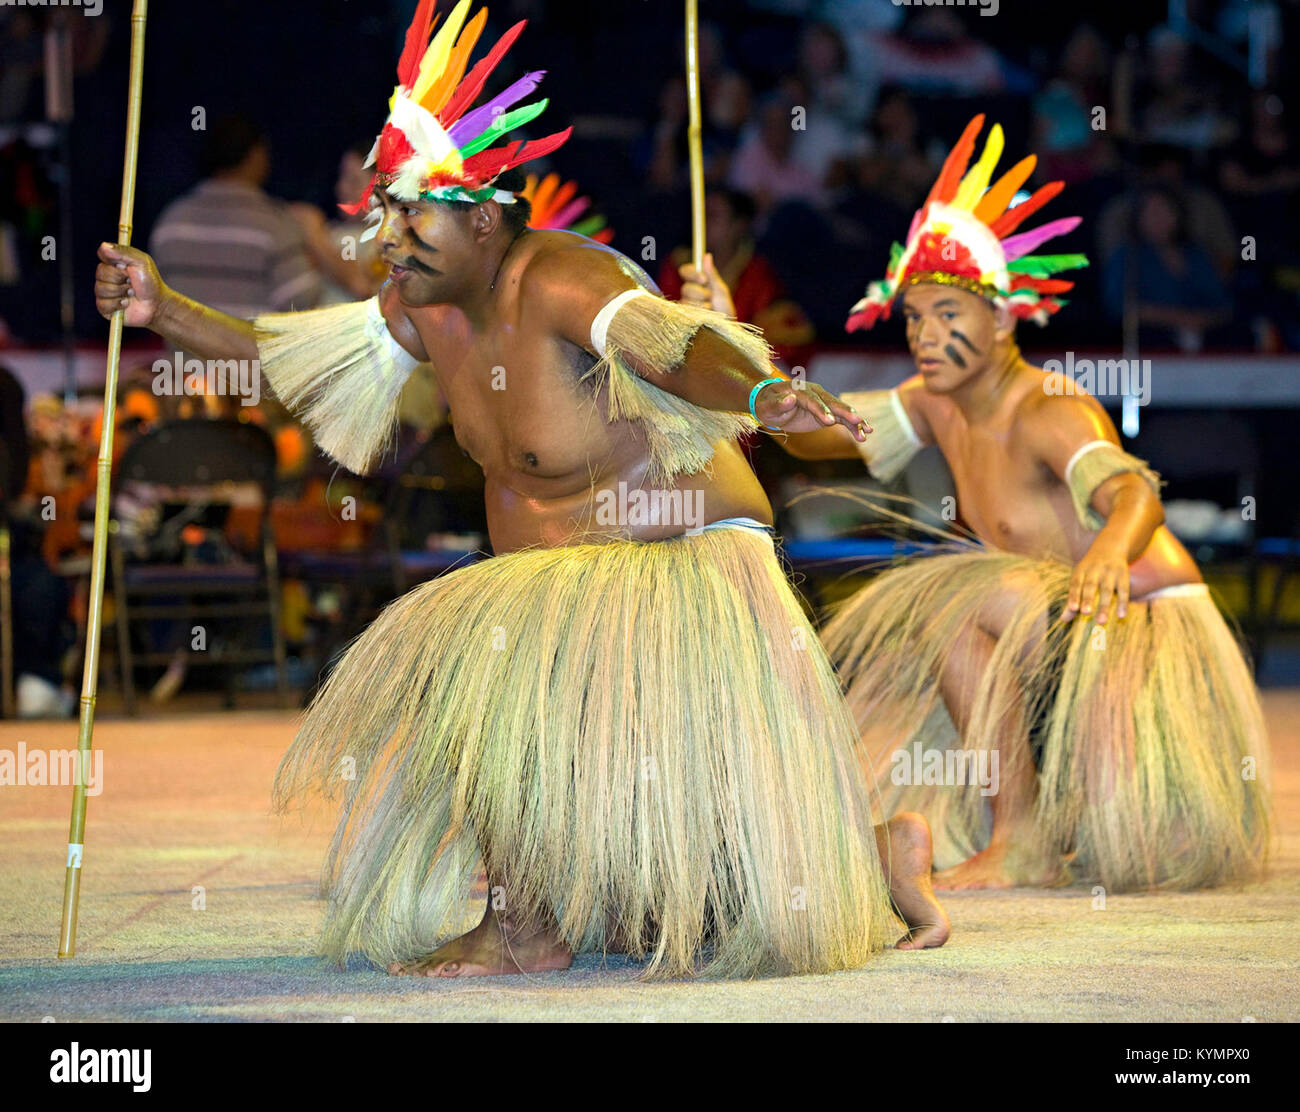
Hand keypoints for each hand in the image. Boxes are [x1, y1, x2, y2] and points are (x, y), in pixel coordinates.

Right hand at [95, 242, 167, 327]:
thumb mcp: (141, 262)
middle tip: (132, 282)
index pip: (102, 255)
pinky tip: (127, 303)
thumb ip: (123, 252)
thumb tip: (103, 246)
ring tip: (132, 293)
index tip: (126, 266)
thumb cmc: (150, 283)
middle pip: (100, 272)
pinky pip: (102, 303)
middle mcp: (106, 276)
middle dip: (119, 278)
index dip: (114, 262)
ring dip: (120, 291)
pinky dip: (117, 304)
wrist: (156, 305)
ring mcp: (104, 291)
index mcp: (114, 263)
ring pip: (101, 289)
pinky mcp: (104, 307)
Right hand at [678, 253, 735, 316]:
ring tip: (710, 310)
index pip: (685, 271)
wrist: (726, 329)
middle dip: (699, 293)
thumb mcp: (720, 290)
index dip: (691, 273)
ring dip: (701, 305)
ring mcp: (685, 306)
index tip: (703, 279)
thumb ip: (712, 274)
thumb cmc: (725, 310)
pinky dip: (698, 313)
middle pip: (685, 287)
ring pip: (685, 300)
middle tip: (710, 298)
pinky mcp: (684, 318)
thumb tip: (707, 256)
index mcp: (697, 283)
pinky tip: (705, 317)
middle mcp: (689, 293)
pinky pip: (686, 312)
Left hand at [753, 379, 869, 440]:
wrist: (771, 404)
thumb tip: (790, 399)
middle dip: (844, 412)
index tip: (829, 422)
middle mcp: (815, 393)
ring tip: (867, 431)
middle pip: (831, 402)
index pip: (812, 401)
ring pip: (840, 411)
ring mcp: (823, 402)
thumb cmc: (767, 405)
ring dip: (854, 421)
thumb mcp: (768, 406)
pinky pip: (842, 419)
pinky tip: (864, 434)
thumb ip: (778, 404)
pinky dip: (853, 426)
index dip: (821, 411)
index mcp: (800, 390)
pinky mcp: (827, 412)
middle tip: (856, 420)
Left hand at [1062, 542, 1129, 623]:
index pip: (1075, 584)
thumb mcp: (1079, 579)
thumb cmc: (1090, 571)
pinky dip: (1123, 603)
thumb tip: (1063, 619)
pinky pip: (1124, 590)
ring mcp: (1110, 573)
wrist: (1110, 548)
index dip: (1074, 596)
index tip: (1073, 608)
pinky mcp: (1123, 575)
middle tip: (1086, 613)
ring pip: (1107, 590)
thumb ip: (1072, 600)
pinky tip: (1121, 615)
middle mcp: (1094, 571)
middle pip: (1090, 586)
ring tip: (1101, 622)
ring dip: (1104, 606)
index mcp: (1080, 571)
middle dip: (1088, 600)